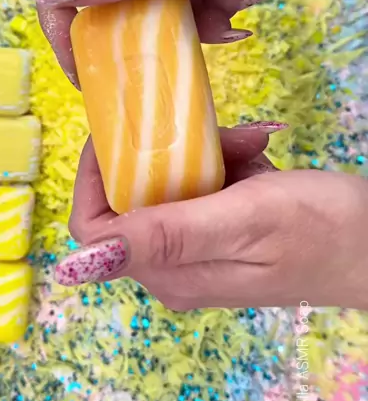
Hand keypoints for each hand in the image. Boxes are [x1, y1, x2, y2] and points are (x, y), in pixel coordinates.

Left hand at [54, 134, 367, 309]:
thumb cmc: (326, 233)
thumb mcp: (245, 220)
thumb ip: (168, 234)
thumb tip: (75, 263)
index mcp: (169, 271)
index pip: (94, 228)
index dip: (94, 176)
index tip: (119, 130)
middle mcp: (174, 268)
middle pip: (131, 201)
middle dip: (163, 155)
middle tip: (210, 132)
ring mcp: (199, 252)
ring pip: (171, 187)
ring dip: (204, 154)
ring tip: (251, 143)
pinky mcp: (223, 236)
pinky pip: (204, 189)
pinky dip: (227, 163)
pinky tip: (260, 155)